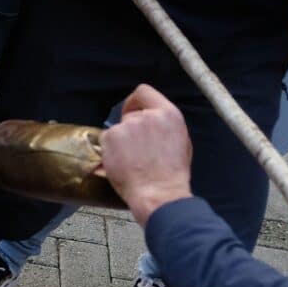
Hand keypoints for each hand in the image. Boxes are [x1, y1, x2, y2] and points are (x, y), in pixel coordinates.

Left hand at [98, 85, 195, 225]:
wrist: (159, 195)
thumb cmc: (172, 175)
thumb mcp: (181, 142)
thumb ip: (165, 124)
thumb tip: (151, 117)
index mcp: (169, 114)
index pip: (144, 91)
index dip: (135, 102)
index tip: (132, 111)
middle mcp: (148, 116)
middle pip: (130, 114)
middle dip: (131, 129)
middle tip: (137, 149)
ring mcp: (128, 125)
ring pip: (118, 128)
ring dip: (121, 141)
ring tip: (133, 160)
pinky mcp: (111, 136)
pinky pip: (106, 139)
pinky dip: (110, 150)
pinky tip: (123, 163)